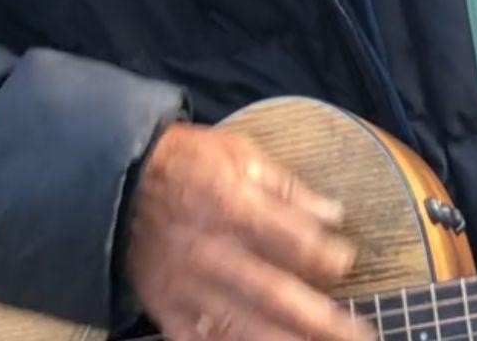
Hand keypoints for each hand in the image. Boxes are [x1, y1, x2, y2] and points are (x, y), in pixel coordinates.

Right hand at [125, 124, 370, 340]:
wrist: (114, 183)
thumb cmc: (182, 163)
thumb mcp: (236, 155)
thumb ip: (286, 187)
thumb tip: (332, 212)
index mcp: (232, 209)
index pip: (295, 242)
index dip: (330, 256)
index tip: (347, 260)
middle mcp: (213, 254)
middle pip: (277, 297)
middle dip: (324, 323)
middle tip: (362, 336)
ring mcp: (189, 288)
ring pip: (244, 330)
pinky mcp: (168, 310)